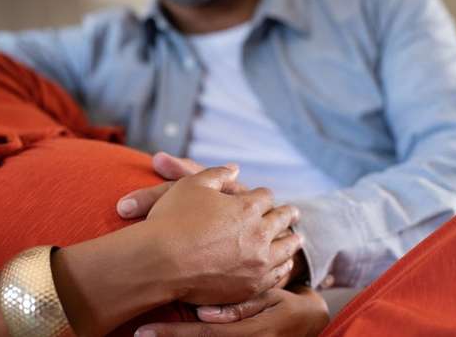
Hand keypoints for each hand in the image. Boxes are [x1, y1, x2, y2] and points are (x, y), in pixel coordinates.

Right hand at [116, 153, 309, 287]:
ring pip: (284, 249)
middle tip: (293, 213)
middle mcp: (258, 234)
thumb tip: (235, 169)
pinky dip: (282, 268)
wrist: (159, 262)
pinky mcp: (250, 287)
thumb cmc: (172, 220)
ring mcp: (257, 263)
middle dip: (286, 214)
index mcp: (247, 207)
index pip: (265, 197)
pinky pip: (276, 276)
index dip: (263, 196)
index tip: (264, 197)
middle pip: (281, 220)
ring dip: (292, 241)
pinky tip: (283, 265)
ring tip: (297, 238)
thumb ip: (217, 174)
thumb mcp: (192, 185)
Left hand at [135, 287, 330, 336]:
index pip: (203, 334)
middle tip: (139, 334)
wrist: (309, 323)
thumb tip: (205, 315)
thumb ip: (240, 307)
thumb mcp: (271, 300)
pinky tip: (169, 334)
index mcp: (250, 332)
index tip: (144, 330)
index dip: (173, 333)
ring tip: (148, 334)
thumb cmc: (286, 304)